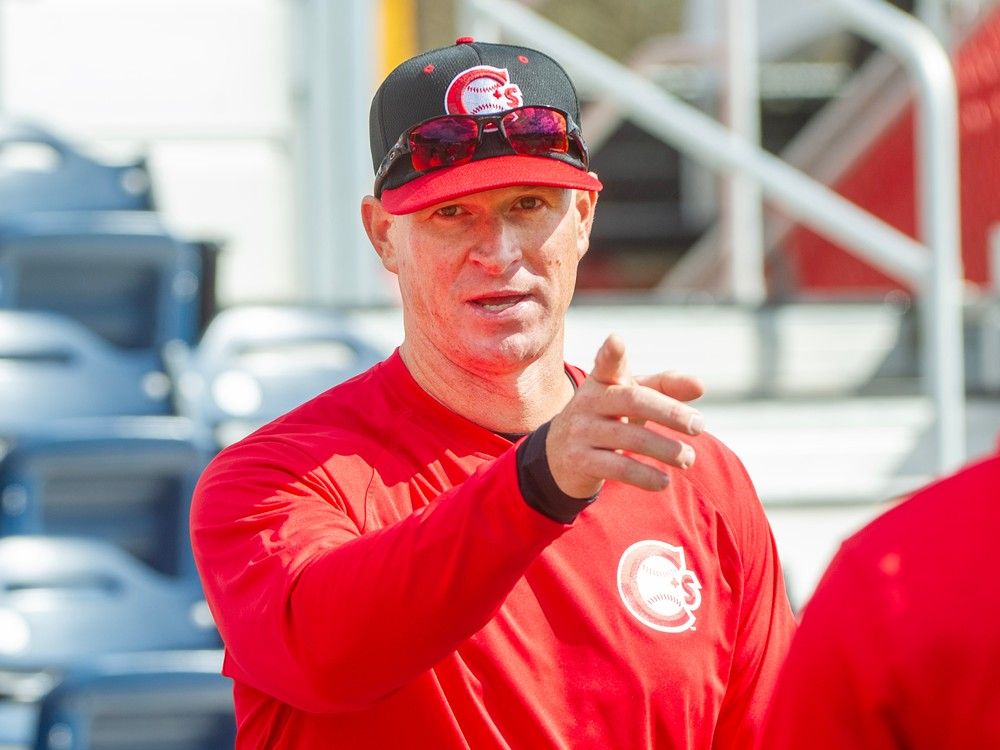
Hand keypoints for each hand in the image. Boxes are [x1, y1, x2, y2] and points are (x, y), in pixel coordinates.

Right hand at [546, 334, 704, 497]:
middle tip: (700, 426)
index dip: (611, 353)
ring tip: (688, 459)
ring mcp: (582, 431)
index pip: (607, 364)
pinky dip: (645, 476)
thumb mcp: (631, 398)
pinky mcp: (579, 460)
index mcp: (602, 380)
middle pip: (634, 401)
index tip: (616, 341)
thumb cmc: (607, 418)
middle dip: (670, 413)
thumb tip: (699, 386)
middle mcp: (589, 401)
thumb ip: (665, 387)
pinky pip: (618, 468)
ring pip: (630, 439)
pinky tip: (663, 482)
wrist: (559, 455)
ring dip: (666, 450)